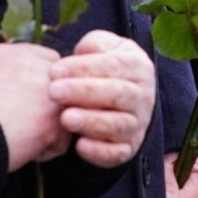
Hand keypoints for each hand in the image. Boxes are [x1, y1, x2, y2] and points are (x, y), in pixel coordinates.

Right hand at [0, 42, 68, 170]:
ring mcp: (46, 91)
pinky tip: (27, 152)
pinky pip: (62, 138)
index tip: (31, 102)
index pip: (46, 59)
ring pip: (65, 109)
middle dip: (51, 103)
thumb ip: (0, 74)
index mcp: (10, 53)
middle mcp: (32, 65)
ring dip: (50, 127)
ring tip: (25, 140)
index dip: (42, 83)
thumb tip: (9, 83)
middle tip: (31, 122)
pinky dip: (47, 149)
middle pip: (62, 82)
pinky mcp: (51, 118)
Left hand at [49, 31, 156, 167]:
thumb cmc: (106, 67)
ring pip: (117, 124)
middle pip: (117, 94)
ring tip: (65, 118)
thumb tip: (85, 50)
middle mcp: (143, 96)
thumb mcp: (105, 48)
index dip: (84, 67)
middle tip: (54, 92)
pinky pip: (117, 153)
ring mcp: (138, 123)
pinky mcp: (128, 148)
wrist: (123, 98)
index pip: (114, 65)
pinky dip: (99, 152)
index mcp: (138, 67)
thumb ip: (95, 44)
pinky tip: (79, 146)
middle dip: (84, 92)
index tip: (55, 70)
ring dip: (91, 122)